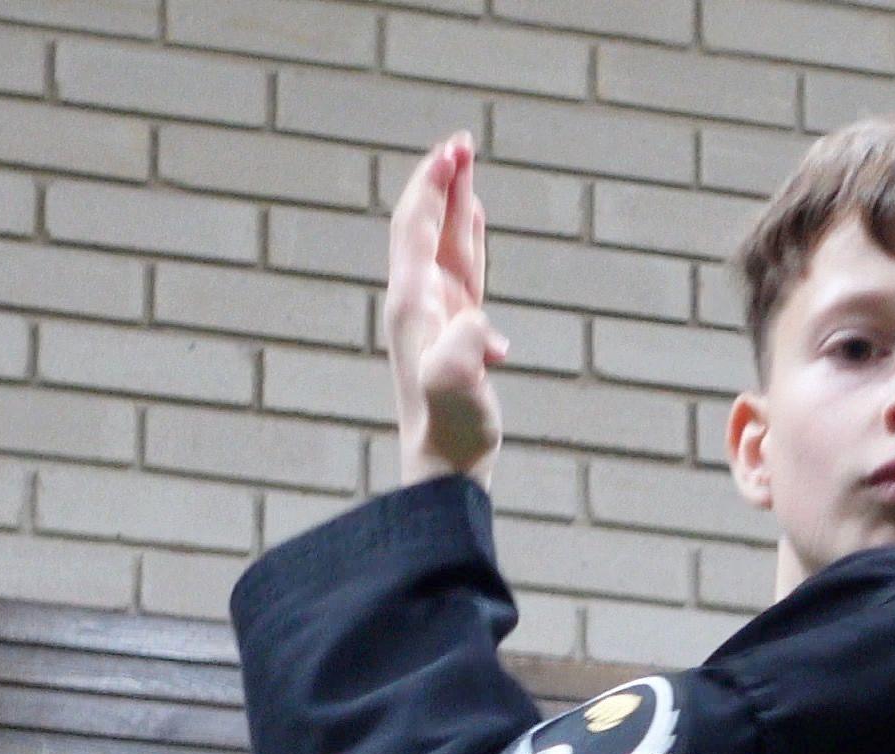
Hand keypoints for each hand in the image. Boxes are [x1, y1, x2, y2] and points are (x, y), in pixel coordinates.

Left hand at [388, 132, 508, 488]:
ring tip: (466, 165)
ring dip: (455, 203)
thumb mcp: (456, 389)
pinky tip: (475, 221)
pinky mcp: (454, 332)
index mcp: (413, 303)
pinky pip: (461, 269)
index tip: (452, 150)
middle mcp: (418, 303)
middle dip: (441, 181)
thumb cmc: (452, 433)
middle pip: (425, 225)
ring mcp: (436, 316)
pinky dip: (468, 238)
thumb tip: (481, 326)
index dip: (432, 186)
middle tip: (462, 141)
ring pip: (444, 243)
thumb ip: (464, 351)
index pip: (416, 228)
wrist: (444, 470)